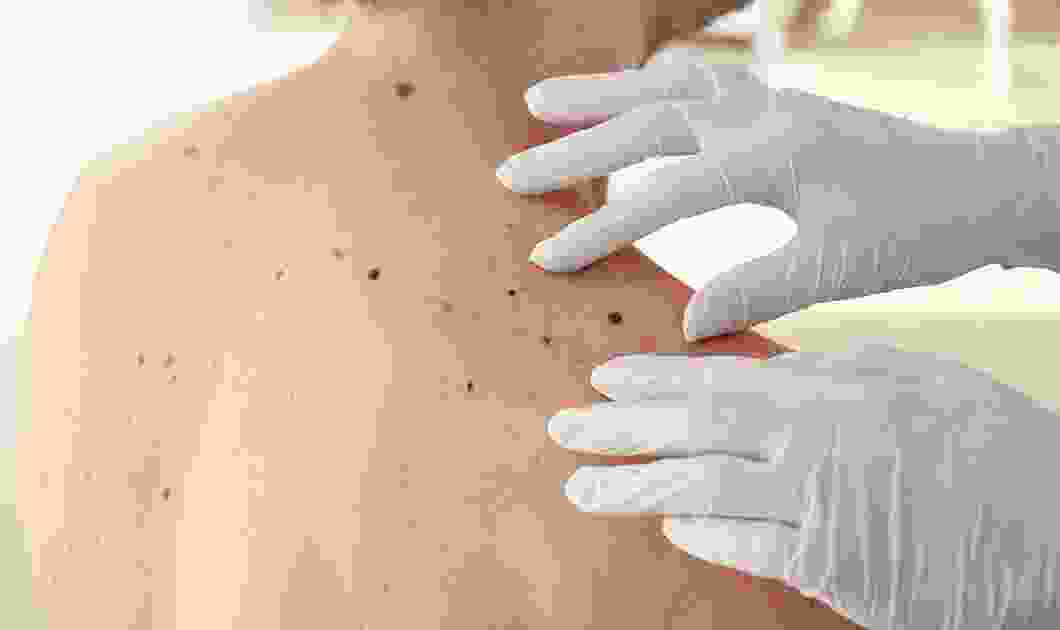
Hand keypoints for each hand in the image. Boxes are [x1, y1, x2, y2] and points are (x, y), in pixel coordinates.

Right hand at [496, 45, 1059, 340]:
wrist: (978, 185)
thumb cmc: (917, 227)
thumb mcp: (840, 266)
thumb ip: (757, 288)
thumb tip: (686, 322)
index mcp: (769, 154)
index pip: (662, 194)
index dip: (601, 229)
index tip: (547, 259)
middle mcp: (759, 115)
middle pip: (646, 124)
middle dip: (574, 150)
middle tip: (512, 172)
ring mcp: (768, 102)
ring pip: (666, 88)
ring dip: (602, 97)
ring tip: (543, 103)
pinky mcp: (777, 106)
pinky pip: (699, 83)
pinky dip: (653, 86)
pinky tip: (633, 95)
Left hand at [545, 342, 1059, 628]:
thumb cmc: (1000, 449)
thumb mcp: (927, 379)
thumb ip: (843, 368)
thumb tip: (774, 364)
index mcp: (837, 390)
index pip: (718, 380)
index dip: (652, 381)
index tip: (601, 379)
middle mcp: (817, 442)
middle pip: (694, 432)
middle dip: (619, 429)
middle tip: (563, 429)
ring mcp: (823, 506)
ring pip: (702, 490)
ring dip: (633, 487)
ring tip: (581, 487)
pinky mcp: (836, 568)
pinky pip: (749, 548)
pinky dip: (702, 534)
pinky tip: (668, 524)